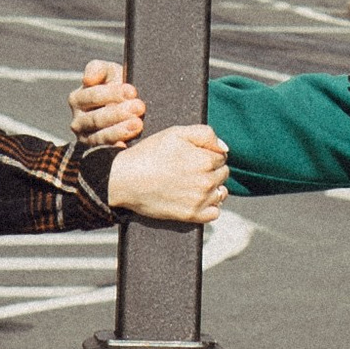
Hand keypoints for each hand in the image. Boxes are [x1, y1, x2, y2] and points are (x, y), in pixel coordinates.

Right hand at [71, 58, 146, 146]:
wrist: (128, 110)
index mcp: (77, 99)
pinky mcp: (96, 154)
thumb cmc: (116, 88)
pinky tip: (125, 146)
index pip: (93, 96)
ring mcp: (86, 140)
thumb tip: (88, 79)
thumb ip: (98, 69)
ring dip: (119, 130)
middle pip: (96, 118)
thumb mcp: (109, 73)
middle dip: (119, 112)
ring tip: (138, 124)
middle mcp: (77, 121)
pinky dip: (114, 149)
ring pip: (100, 137)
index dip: (112, 93)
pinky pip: (104, 153)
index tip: (132, 91)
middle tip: (139, 107)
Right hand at [107, 123, 227, 225]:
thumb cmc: (148, 154)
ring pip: (221, 193)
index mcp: (206, 160)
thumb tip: (225, 149)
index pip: (221, 157)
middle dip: (211, 170)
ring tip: (192, 184)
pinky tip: (196, 199)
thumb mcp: (176, 133)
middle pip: (223, 174)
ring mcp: (200, 200)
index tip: (193, 156)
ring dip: (212, 188)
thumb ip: (205, 134)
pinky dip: (209, 207)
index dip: (208, 154)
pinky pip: (214, 213)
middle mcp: (206, 181)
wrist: (124, 179)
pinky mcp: (191, 215)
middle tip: (190, 169)